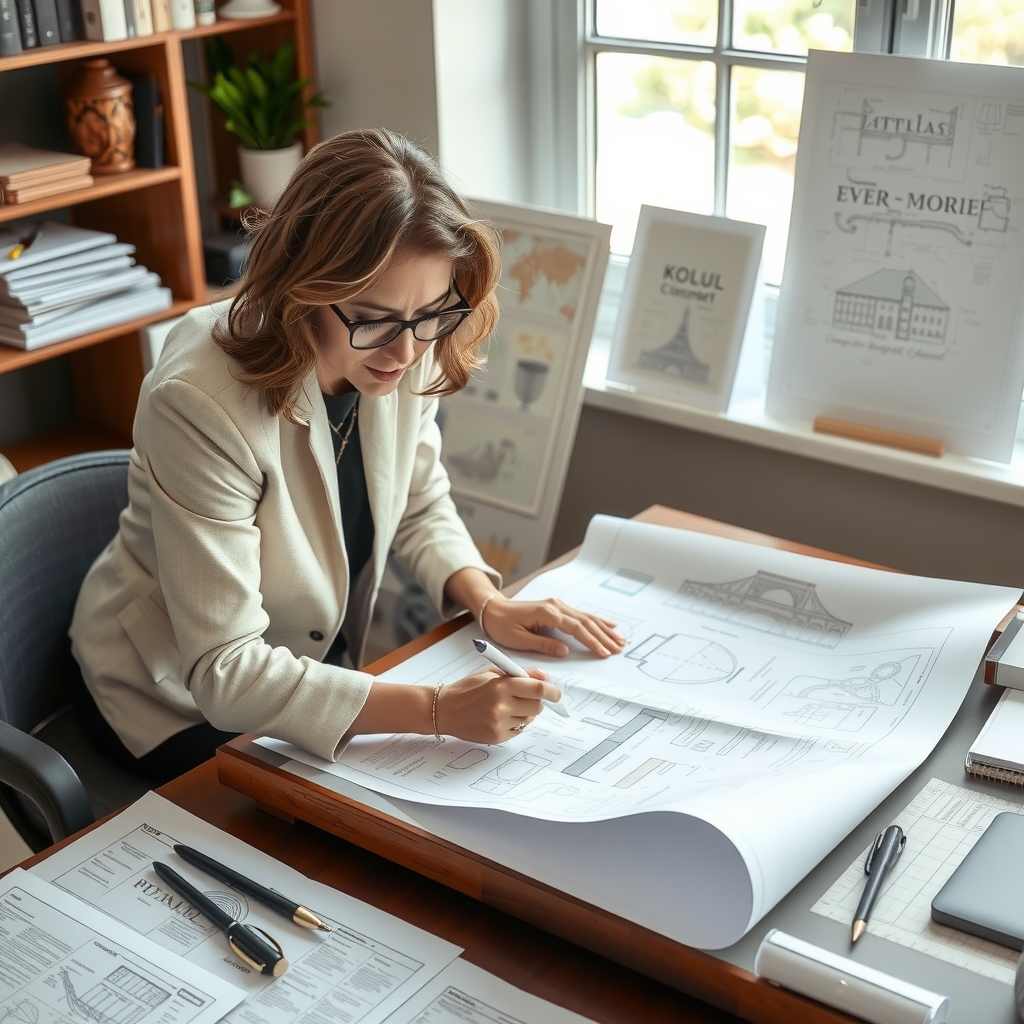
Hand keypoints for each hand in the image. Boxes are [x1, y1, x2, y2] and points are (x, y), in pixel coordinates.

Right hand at [436, 667, 559, 743]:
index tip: (556, 693)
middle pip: (537, 706)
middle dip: (537, 701)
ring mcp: (499, 724)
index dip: (551, 691)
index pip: (537, 689)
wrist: (443, 709)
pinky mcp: (496, 737)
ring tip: (508, 706)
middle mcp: (501, 706)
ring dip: (525, 713)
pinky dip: (515, 723)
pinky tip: (500, 716)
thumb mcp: (491, 673)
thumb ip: (520, 674)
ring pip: (528, 719)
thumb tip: (544, 678)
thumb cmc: (467, 688)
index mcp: (500, 686)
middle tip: (528, 697)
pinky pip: (518, 730)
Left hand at [481, 595, 626, 658]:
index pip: (576, 628)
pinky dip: (596, 621)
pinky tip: (609, 625)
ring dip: (604, 629)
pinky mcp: (557, 608)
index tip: (603, 652)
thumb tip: (564, 651)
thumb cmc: (501, 625)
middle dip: (604, 636)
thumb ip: (542, 644)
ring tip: (619, 640)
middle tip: (619, 649)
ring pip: (586, 617)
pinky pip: (581, 615)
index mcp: (547, 613)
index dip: (591, 641)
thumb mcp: (518, 639)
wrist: (492, 609)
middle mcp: (556, 606)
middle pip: (586, 622)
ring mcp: (558, 605)